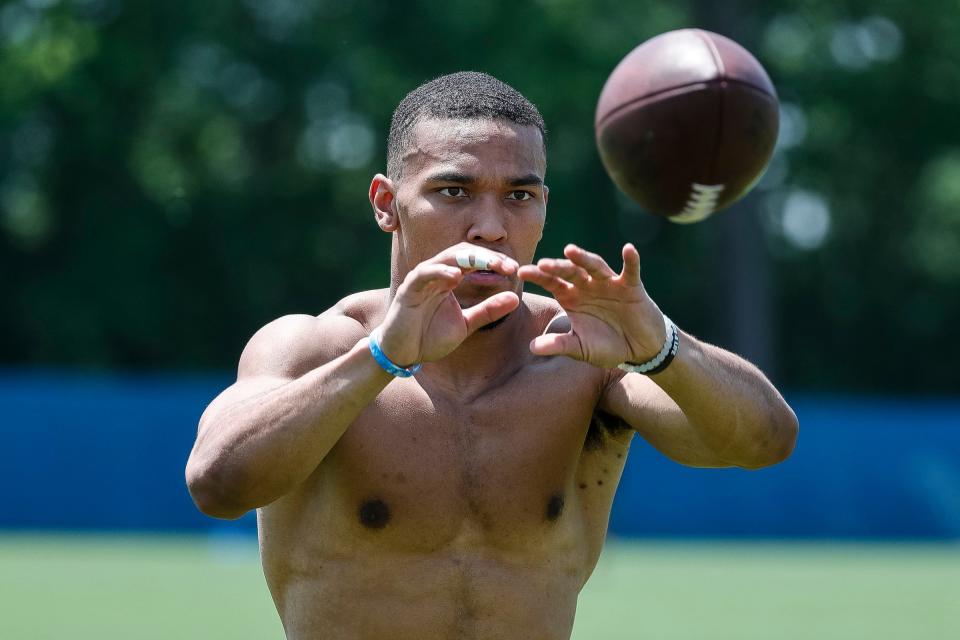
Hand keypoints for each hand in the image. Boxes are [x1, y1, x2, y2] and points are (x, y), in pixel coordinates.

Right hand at [376, 243, 520, 364]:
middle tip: (509, 266)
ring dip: (470, 258)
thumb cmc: (430, 337)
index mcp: (450, 278)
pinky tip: (456, 276)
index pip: (475, 260)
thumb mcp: (466, 324)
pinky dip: (439, 271)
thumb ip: (488, 311)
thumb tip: (515, 298)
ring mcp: (422, 278)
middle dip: (488, 257)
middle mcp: (436, 273)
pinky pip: (424, 273)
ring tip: (491, 264)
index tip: (515, 269)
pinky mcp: (408, 289)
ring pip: (446, 257)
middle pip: (464, 252)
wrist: (403, 354)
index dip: (495, 261)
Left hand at [518, 243, 665, 367]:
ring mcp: (608, 283)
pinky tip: (628, 249)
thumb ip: (560, 345)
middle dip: (557, 267)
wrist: (637, 349)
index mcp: (570, 296)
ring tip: (571, 251)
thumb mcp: (580, 348)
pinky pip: (630, 271)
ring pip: (595, 266)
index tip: (522, 272)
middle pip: (570, 271)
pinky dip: (631, 260)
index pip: (551, 282)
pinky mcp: (631, 286)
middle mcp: (587, 285)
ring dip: (584, 258)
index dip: (538, 276)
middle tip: (542, 264)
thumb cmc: (606, 345)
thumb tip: (532, 347)